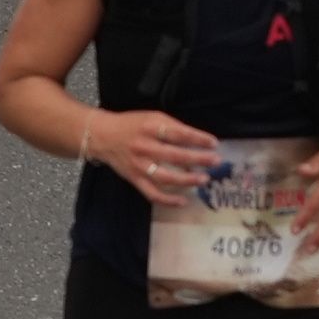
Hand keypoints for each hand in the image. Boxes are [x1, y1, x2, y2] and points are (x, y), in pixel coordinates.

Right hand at [83, 106, 228, 209]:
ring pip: (166, 177)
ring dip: (187, 179)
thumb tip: (196, 142)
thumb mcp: (151, 117)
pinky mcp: (134, 179)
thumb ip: (171, 128)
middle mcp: (144, 146)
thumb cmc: (131, 124)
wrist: (103, 136)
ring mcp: (139, 165)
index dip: (197, 138)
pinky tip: (184, 200)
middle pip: (175, 155)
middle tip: (215, 161)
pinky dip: (168, 200)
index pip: (178, 133)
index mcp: (150, 127)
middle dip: (198, 159)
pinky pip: (152, 193)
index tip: (213, 143)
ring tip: (204, 179)